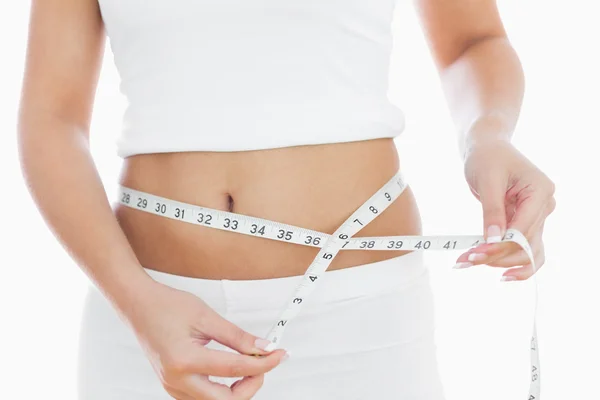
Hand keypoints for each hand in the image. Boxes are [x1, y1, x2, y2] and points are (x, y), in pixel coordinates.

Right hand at [125, 279, 287, 399]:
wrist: (138, 307)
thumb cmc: (166, 306)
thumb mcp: (206, 316)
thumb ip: (237, 336)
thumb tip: (263, 348)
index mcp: (184, 360)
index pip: (234, 370)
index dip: (263, 364)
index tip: (279, 355)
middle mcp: (176, 380)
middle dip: (250, 386)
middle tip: (263, 364)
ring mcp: (173, 386)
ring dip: (237, 389)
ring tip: (249, 364)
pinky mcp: (174, 386)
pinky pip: (204, 398)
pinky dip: (223, 388)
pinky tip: (231, 370)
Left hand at [454, 140, 555, 280]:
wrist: (487, 148)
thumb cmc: (487, 157)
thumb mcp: (487, 180)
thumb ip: (492, 210)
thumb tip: (493, 240)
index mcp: (540, 192)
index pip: (522, 229)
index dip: (500, 245)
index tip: (474, 254)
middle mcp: (544, 206)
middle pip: (525, 244)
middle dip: (496, 256)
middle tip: (465, 260)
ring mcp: (537, 217)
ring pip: (528, 252)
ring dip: (501, 263)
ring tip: (470, 263)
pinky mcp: (526, 223)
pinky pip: (524, 248)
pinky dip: (510, 261)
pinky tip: (501, 274)